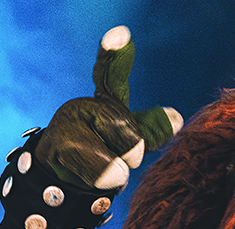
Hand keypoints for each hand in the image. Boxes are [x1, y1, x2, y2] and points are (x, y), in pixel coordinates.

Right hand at [35, 26, 181, 189]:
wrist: (56, 189)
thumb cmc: (98, 164)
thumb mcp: (128, 144)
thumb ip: (150, 130)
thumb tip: (177, 118)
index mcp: (103, 102)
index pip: (111, 75)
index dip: (115, 54)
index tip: (121, 34)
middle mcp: (82, 107)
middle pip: (130, 131)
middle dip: (132, 153)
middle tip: (118, 162)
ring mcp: (65, 126)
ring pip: (118, 153)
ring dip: (118, 170)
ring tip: (106, 173)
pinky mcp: (56, 148)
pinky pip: (97, 168)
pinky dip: (104, 178)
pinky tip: (101, 181)